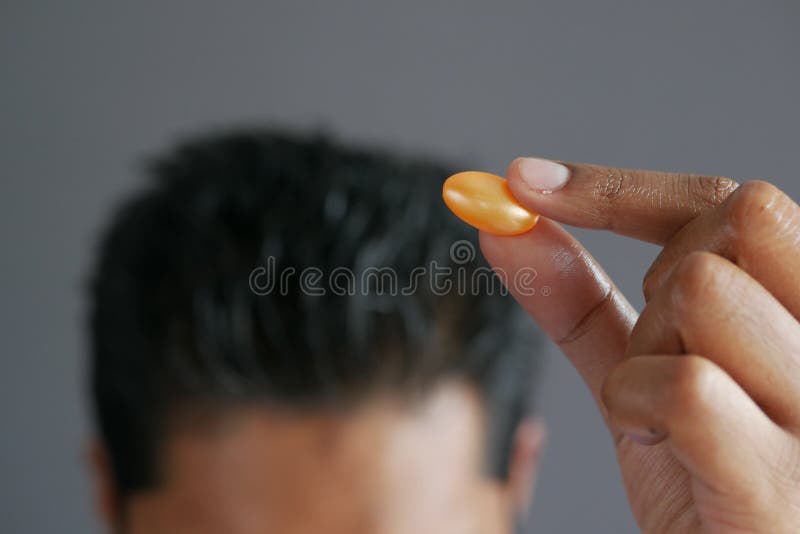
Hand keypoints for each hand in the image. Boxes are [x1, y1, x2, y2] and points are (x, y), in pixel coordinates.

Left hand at [480, 158, 799, 532]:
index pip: (730, 200)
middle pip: (728, 226)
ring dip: (645, 354)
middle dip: (659, 283)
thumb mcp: (638, 369)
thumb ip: (580, 299)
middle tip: (663, 355)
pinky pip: (684, 384)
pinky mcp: (782, 483)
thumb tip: (505, 224)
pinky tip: (659, 443)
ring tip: (667, 416)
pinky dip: (636, 405)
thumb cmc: (700, 476)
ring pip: (701, 292)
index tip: (523, 182)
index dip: (618, 187)